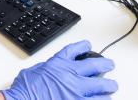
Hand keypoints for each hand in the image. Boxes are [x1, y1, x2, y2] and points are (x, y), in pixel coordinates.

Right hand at [1, 40, 117, 99]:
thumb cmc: (26, 90)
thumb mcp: (34, 71)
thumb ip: (47, 69)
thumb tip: (50, 70)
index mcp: (59, 64)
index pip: (75, 50)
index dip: (83, 46)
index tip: (88, 45)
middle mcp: (71, 75)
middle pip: (95, 66)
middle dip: (106, 65)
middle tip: (110, 65)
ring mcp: (77, 92)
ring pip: (101, 88)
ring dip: (108, 88)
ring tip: (112, 88)